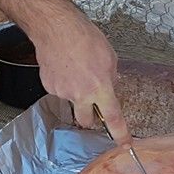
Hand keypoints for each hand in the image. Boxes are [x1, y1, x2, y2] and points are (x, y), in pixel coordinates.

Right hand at [30, 12, 128, 145]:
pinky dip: (63, 82)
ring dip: (76, 92)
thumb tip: (109, 87)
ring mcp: (63, 92)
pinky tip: (64, 66)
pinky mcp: (49, 86)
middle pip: (85, 121)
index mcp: (101, 88)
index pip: (113, 118)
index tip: (125, 144)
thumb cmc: (84, 38)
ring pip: (72, 101)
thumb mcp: (109, 57)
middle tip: (91, 104)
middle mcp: (81, 95)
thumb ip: (111, 78)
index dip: (120, 134)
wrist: (57, 29)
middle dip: (90, 117)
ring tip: (76, 68)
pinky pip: (60, 90)